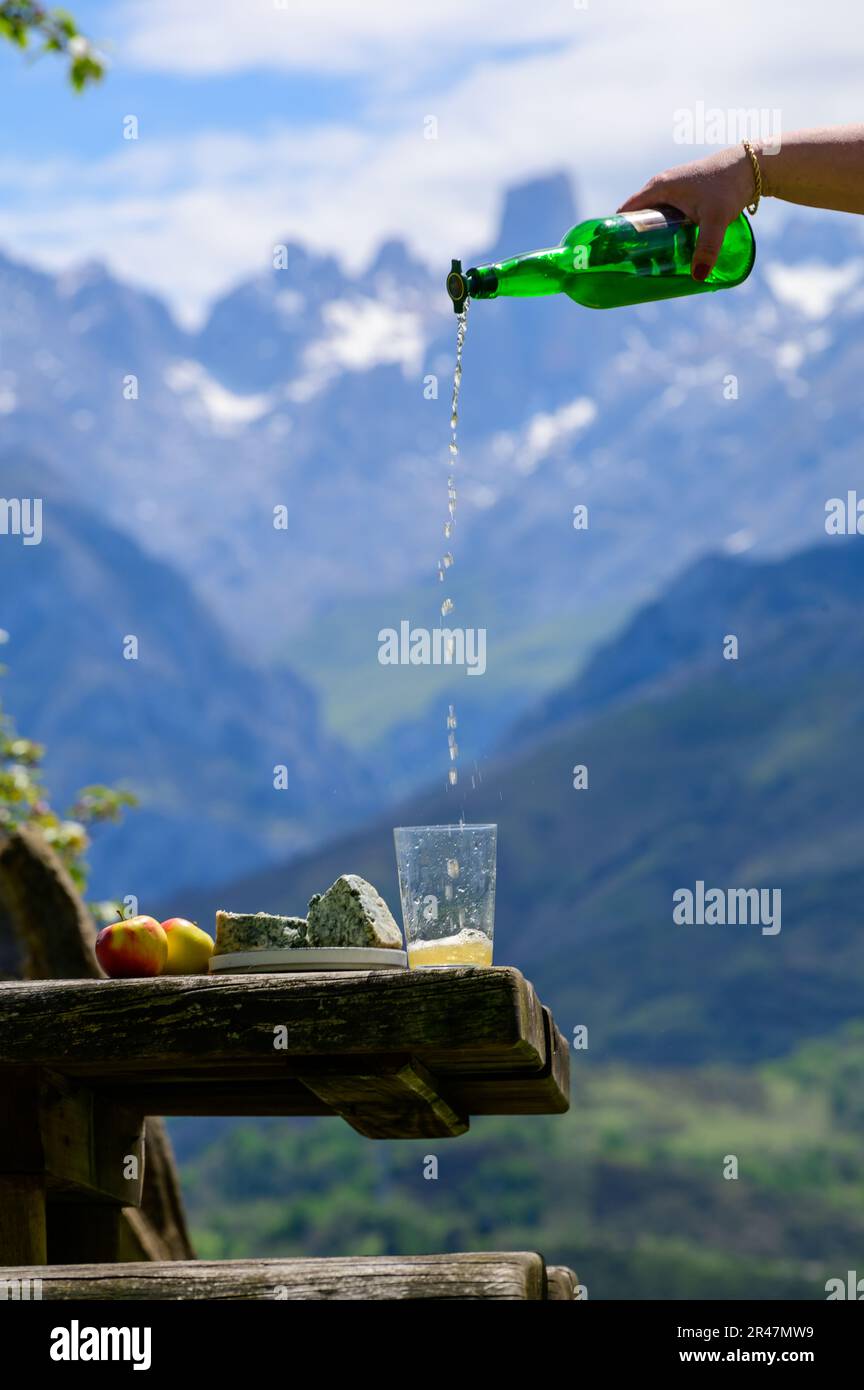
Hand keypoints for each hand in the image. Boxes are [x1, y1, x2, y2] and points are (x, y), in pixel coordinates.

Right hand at [617, 145, 757, 280]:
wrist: (751, 166)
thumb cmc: (728, 187)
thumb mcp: (715, 219)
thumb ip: (706, 248)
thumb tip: (697, 277)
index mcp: (657, 188)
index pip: (625, 213)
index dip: (616, 234)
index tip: (615, 257)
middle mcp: (661, 187)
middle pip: (637, 218)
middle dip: (634, 242)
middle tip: (636, 268)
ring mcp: (673, 190)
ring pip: (652, 218)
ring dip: (649, 239)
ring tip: (652, 263)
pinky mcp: (685, 195)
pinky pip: (665, 216)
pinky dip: (662, 231)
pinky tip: (669, 249)